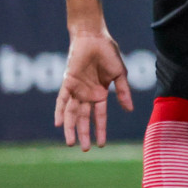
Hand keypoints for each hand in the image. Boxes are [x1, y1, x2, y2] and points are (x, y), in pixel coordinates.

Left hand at [54, 32, 133, 150]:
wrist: (94, 38)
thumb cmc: (109, 53)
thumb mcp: (120, 75)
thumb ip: (123, 92)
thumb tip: (130, 110)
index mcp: (100, 94)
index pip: (99, 116)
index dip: (100, 130)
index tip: (101, 145)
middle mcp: (86, 94)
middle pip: (84, 119)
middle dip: (84, 134)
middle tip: (84, 149)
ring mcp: (76, 89)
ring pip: (72, 113)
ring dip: (71, 128)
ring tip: (71, 143)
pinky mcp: (67, 82)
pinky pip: (61, 100)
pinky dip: (59, 112)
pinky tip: (58, 124)